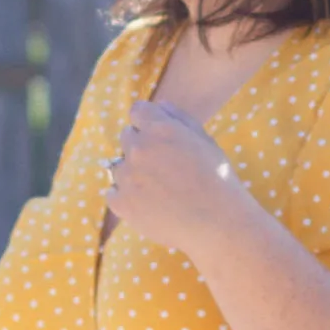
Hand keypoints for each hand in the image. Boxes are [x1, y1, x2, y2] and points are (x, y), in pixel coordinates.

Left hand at [102, 99, 257, 259]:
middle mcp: (139, 148)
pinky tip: (146, 204)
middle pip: (127, 138)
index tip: (159, 139)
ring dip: (132, 173)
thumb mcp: (205, 140)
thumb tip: (158, 105)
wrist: (217, 224)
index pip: (137, 111)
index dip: (148, 124)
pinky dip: (124, 197)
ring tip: (157, 190)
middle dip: (141, 148)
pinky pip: (112, 193)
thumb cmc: (216, 181)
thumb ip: (179, 118)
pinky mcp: (122, 203)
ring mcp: (128, 177)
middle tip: (162, 169)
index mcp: (160, 128)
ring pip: (118, 166)